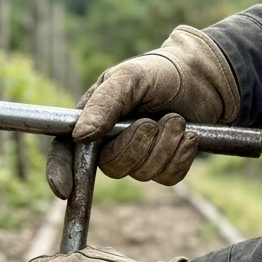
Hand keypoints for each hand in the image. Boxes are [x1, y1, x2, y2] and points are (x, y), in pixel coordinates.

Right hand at [46, 26, 238, 199]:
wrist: (202, 78)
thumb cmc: (159, 72)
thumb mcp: (129, 77)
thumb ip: (104, 104)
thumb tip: (80, 136)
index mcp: (92, 120)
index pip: (66, 151)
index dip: (60, 172)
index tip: (64, 189)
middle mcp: (110, 143)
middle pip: (111, 168)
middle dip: (136, 146)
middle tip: (152, 121)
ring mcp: (138, 157)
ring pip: (143, 174)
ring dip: (164, 145)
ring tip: (175, 119)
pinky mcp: (164, 166)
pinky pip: (167, 177)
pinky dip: (180, 155)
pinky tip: (187, 135)